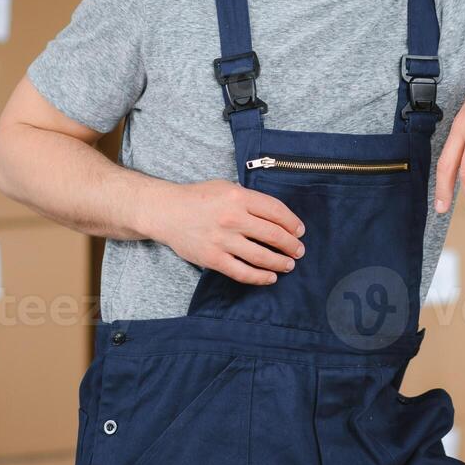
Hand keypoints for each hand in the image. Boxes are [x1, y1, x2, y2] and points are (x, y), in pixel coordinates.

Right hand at [144, 179, 304, 285]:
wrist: (166, 212)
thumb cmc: (197, 198)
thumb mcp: (225, 187)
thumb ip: (248, 199)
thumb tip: (275, 214)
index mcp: (238, 197)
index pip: (276, 211)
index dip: (292, 222)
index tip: (299, 230)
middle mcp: (232, 218)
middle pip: (273, 234)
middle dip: (291, 245)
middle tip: (298, 250)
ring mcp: (223, 240)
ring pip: (261, 256)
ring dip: (280, 262)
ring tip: (289, 264)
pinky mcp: (213, 258)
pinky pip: (242, 272)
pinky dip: (260, 277)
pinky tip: (270, 277)